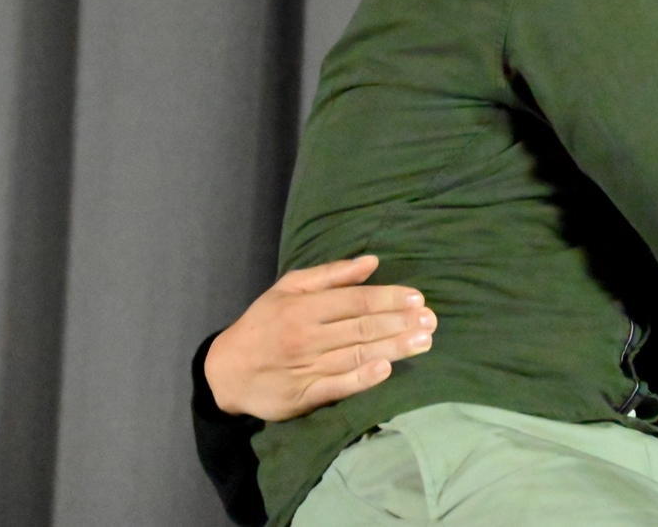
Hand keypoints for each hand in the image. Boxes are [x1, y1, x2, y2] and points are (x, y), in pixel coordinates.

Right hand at [203, 255, 435, 420]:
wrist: (226, 371)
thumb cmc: (264, 323)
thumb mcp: (288, 288)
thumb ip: (331, 274)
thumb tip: (371, 261)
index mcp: (303, 306)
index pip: (355, 301)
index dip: (388, 298)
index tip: (418, 298)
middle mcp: (306, 336)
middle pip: (361, 328)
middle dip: (399, 323)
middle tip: (431, 321)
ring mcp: (305, 367)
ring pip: (355, 355)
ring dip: (392, 348)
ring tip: (423, 341)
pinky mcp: (303, 396)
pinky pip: (337, 386)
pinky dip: (362, 379)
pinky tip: (386, 370)